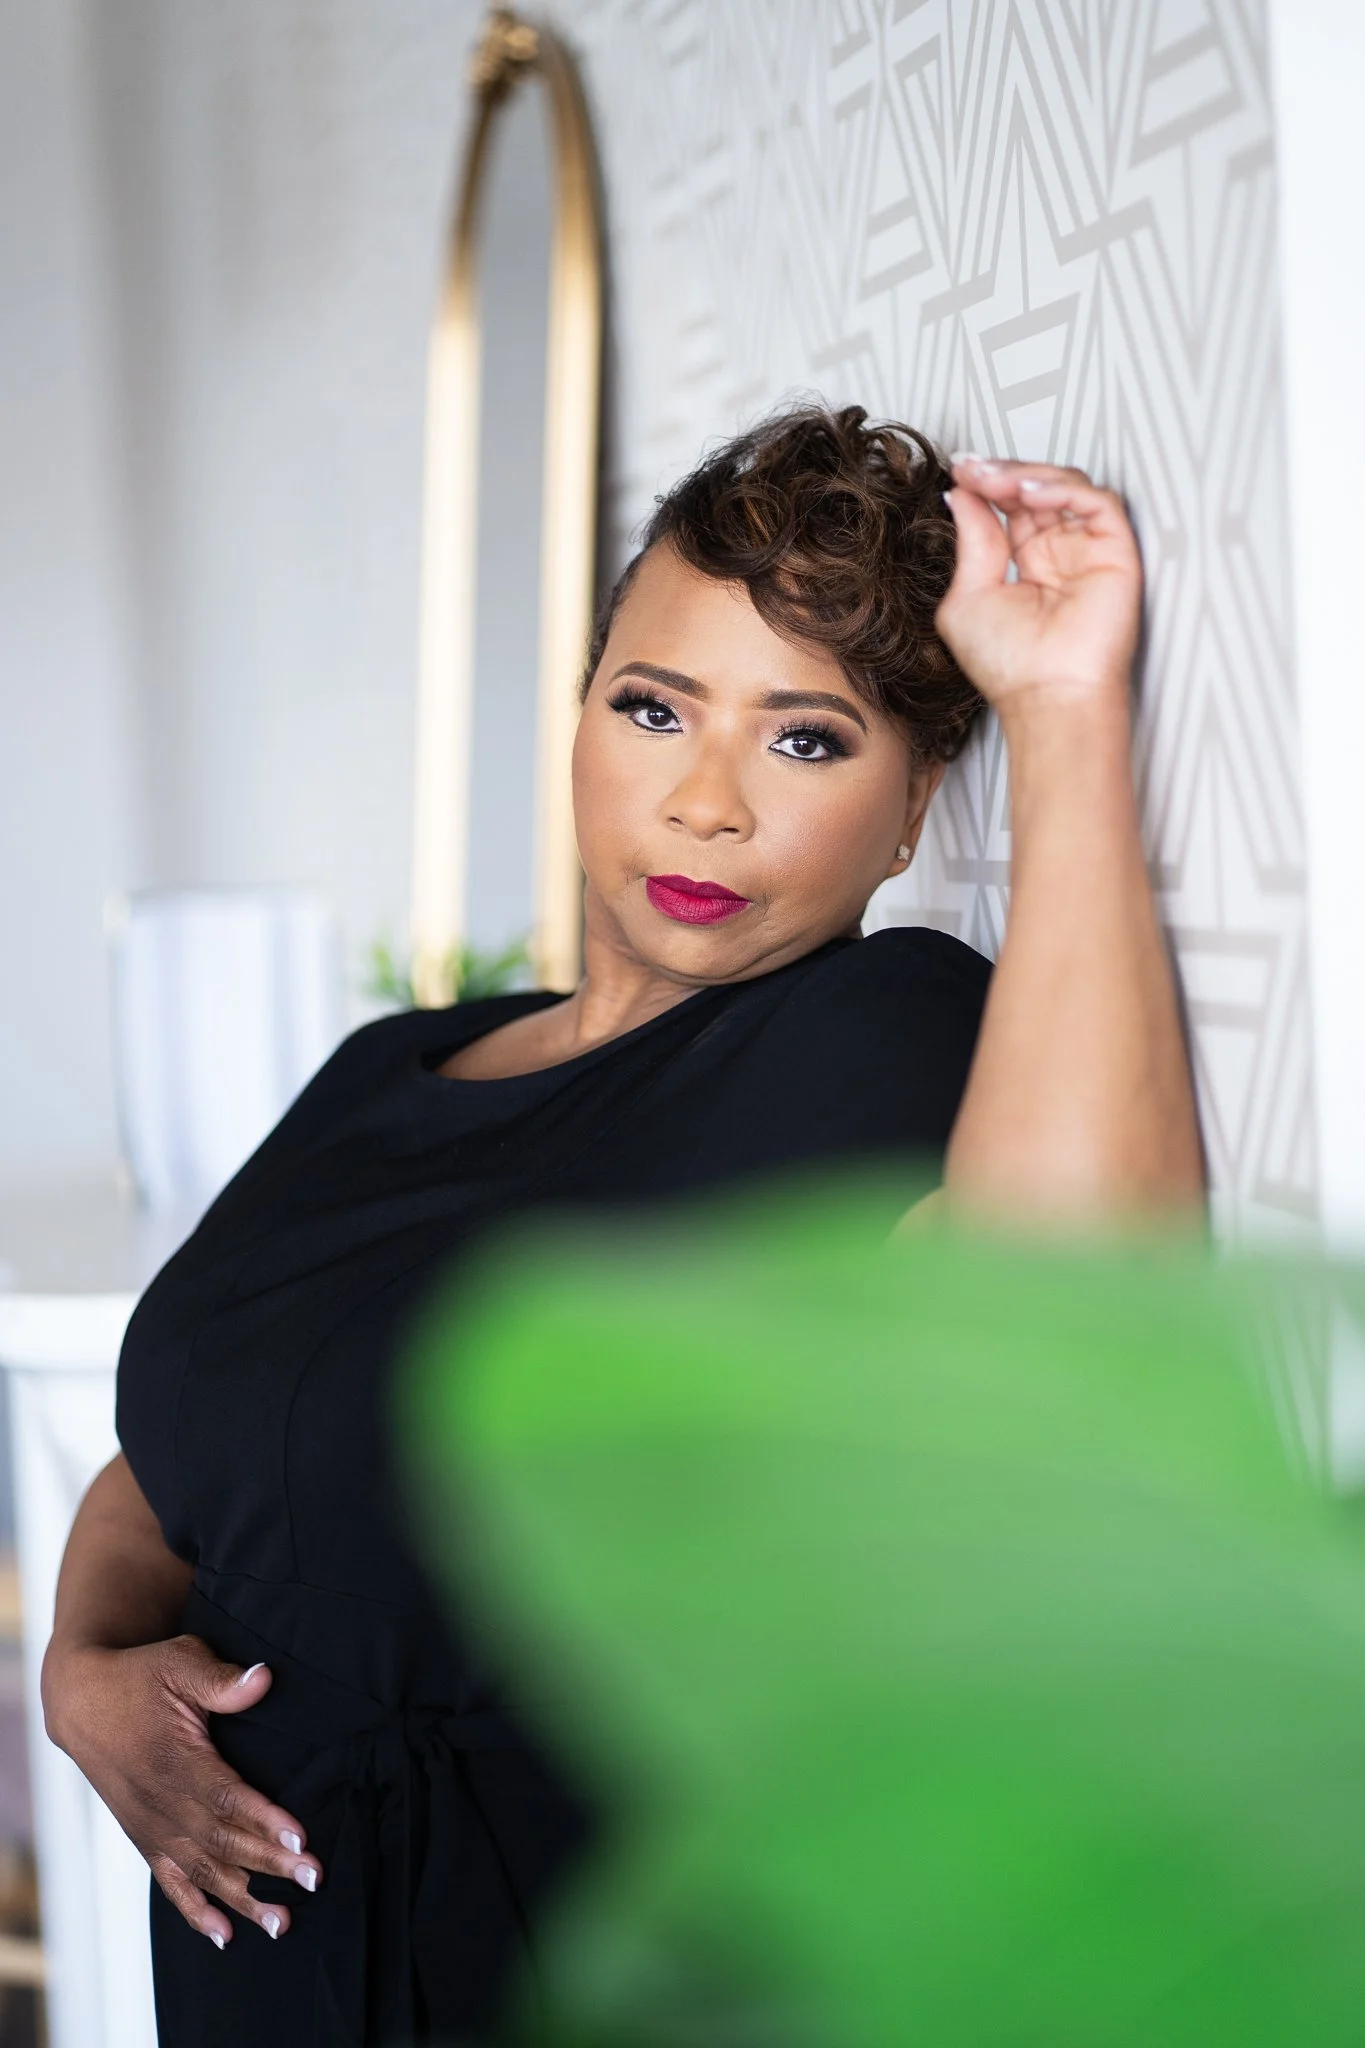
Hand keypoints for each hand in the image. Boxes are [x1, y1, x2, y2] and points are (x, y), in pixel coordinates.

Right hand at [42, 1633, 321, 1947]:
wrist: (82, 1703)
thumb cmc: (138, 1678)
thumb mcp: (179, 1663)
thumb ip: (222, 1679)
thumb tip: (264, 1678)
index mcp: (174, 1760)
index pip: (226, 1797)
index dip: (263, 1820)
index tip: (301, 1839)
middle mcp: (162, 1803)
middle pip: (222, 1842)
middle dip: (270, 1864)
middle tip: (314, 1879)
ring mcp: (152, 1826)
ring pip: (202, 1872)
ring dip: (243, 1898)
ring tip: (281, 1922)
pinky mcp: (145, 1839)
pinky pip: (172, 1883)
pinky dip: (197, 1912)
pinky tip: (225, 1936)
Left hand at [937, 458, 1141, 719]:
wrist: (1045, 695)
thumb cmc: (1006, 664)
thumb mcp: (968, 596)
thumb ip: (972, 542)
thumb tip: (961, 494)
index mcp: (1026, 564)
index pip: (1009, 508)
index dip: (986, 483)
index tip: (959, 468)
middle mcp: (1060, 553)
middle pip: (1036, 490)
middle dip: (1002, 473)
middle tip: (973, 468)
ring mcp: (1088, 550)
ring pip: (1066, 487)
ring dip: (1028, 475)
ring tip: (997, 482)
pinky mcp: (1115, 551)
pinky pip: (1097, 501)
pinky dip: (1063, 488)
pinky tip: (1030, 494)